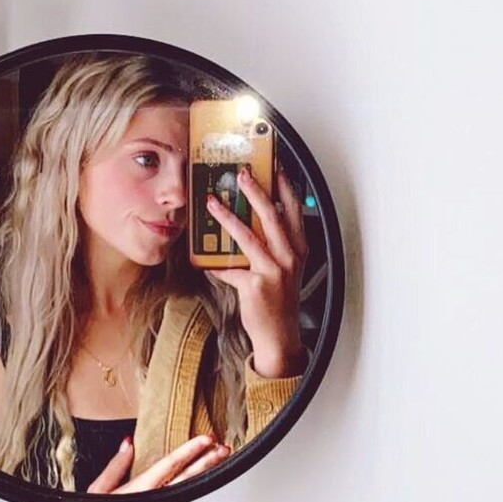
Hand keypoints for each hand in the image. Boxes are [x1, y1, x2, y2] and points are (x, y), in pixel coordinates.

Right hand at [87, 434, 229, 494]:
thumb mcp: (99, 488)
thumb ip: (116, 465)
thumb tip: (128, 443)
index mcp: (140, 490)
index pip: (170, 465)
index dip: (190, 451)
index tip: (207, 439)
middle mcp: (154, 500)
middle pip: (187, 477)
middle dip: (207, 461)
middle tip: (223, 447)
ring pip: (190, 489)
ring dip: (206, 472)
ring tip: (221, 459)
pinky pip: (185, 501)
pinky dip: (198, 487)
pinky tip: (207, 479)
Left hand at [206, 167, 306, 378]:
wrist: (279, 333)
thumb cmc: (281, 300)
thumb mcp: (288, 267)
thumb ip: (277, 244)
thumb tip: (257, 220)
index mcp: (299, 249)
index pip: (294, 210)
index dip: (285, 187)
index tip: (275, 168)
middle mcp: (289, 257)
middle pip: (272, 215)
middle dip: (256, 191)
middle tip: (242, 175)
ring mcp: (273, 271)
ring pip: (248, 236)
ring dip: (228, 217)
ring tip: (213, 203)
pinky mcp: (254, 286)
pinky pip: (229, 270)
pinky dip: (215, 265)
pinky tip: (203, 260)